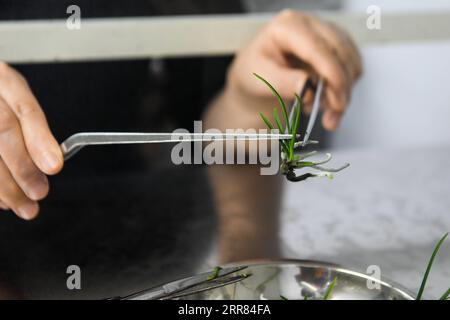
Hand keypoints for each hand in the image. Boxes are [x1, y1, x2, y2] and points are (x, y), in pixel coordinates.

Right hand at [0, 62, 62, 219]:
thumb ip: (30, 128)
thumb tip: (50, 162)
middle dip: (23, 167)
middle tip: (39, 193)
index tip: (54, 166)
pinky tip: (1, 201)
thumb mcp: (13, 102)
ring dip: (4, 187)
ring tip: (24, 206)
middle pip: (2, 130)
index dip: (39, 140)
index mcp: (4, 80)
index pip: (24, 109)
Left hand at [224, 10, 362, 130]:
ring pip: (351, 63)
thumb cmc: (254, 76)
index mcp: (287, 27)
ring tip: (322, 114)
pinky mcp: (336, 48)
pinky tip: (324, 102)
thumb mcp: (260, 81)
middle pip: (340, 53)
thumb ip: (283, 83)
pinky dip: (343, 91)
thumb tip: (308, 88)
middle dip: (340, 89)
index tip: (338, 101)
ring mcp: (326, 34)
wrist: (257, 80)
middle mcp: (310, 24)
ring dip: (343, 94)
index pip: (317, 48)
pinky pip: (352, 69)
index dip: (332, 74)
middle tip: (331, 120)